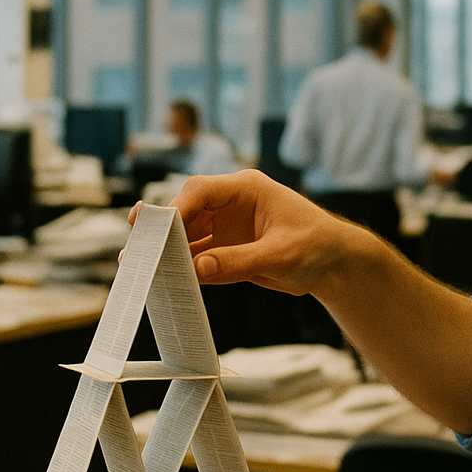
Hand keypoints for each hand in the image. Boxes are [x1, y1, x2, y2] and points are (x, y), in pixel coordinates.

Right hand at [129, 170, 358, 295]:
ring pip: (187, 237)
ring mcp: (227, 228)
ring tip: (139, 269)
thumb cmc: (317, 246)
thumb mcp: (280, 255)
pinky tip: (163, 282)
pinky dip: (182, 270)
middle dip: (162, 231)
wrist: (336, 265)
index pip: (201, 191)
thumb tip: (196, 269)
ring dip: (166, 253)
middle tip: (136, 248)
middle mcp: (230, 205)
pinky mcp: (227, 251)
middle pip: (186, 212)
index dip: (175, 208)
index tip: (155, 227)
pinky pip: (197, 259)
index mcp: (246, 189)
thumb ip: (238, 262)